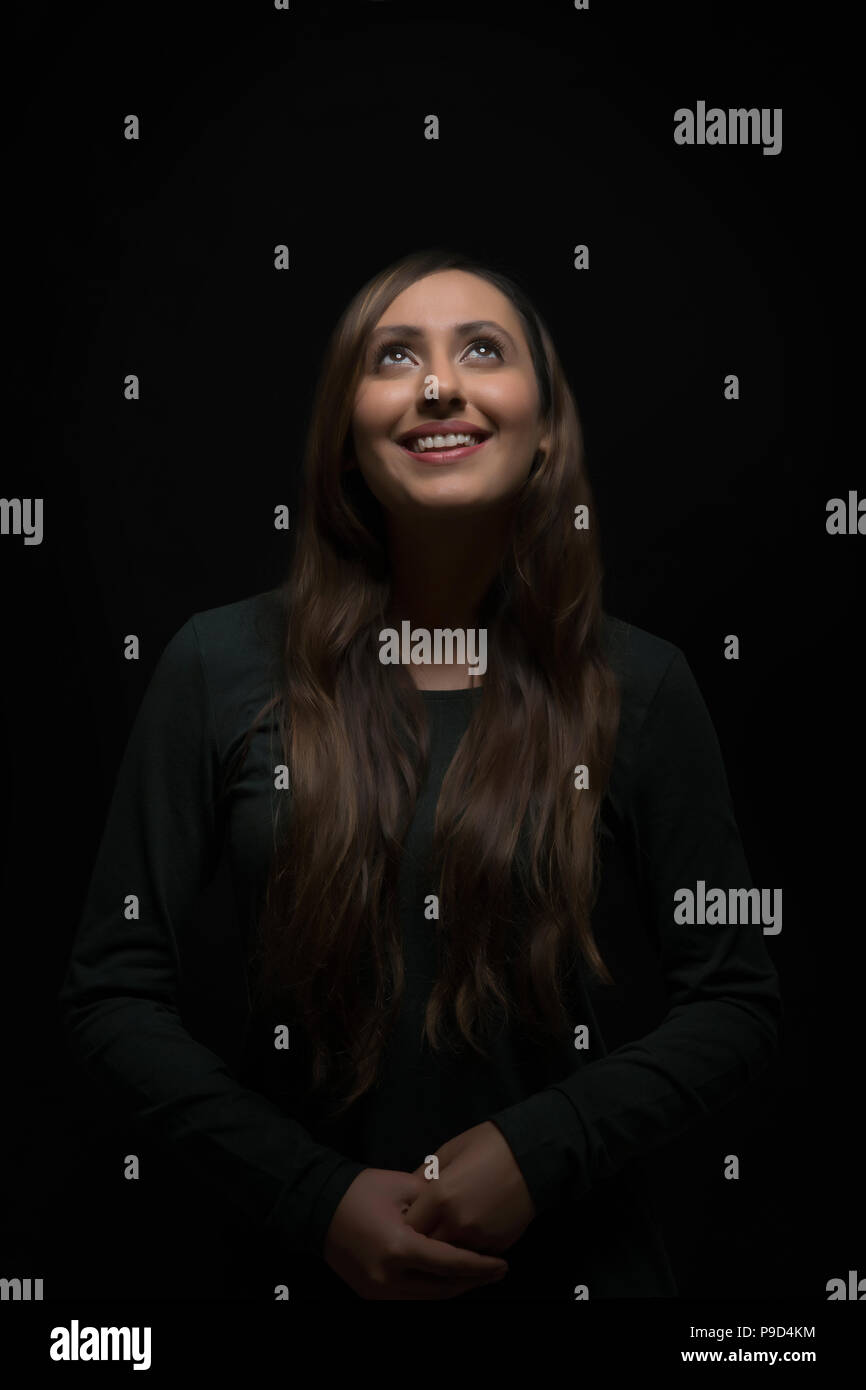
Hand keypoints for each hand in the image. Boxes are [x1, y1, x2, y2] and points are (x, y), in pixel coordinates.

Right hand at [322, 1167, 509, 1299]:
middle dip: (472, 1281)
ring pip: (428, 1298)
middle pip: (442, 1288)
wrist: (318, 1207)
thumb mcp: (404, 1185)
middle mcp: (390, 1277)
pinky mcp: (371, 1294)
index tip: (503, 1264)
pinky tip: (447, 1276)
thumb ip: (436, 1202)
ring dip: (453, 1287)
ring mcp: (378, 1291)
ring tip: (477, 1275)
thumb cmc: (361, 1190)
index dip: (479, 1266)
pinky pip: (410, 1296)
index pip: (450, 1263)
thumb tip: (465, 1214)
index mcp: (399, 1247)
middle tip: (496, 1271)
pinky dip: (432, 1288)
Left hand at [402, 1121, 536, 1254]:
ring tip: (444, 1233)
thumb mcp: (448, 1152)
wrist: (533, 1154)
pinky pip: (472, 1256)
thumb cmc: (487, 1145)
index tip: (407, 1218)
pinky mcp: (498, 1245)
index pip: (408, 1226)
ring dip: (444, 1249)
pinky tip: (467, 1235)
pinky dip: (466, 1250)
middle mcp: (457, 1223)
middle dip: (422, 1240)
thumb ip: (423, 1177)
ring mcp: (479, 1238)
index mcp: (440, 1197)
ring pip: (449, 1258)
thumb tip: (405, 1197)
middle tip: (423, 1229)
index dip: (405, 1223)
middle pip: (426, 1247)